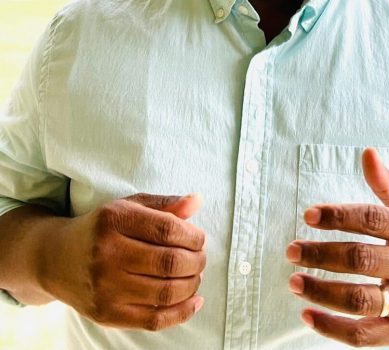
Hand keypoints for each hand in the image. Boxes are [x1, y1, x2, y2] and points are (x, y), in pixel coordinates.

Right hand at [40, 193, 205, 330]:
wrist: (55, 259)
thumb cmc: (101, 229)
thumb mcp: (127, 207)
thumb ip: (163, 205)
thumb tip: (198, 201)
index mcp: (113, 220)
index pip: (167, 229)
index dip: (193, 236)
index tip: (199, 238)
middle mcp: (107, 254)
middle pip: (169, 262)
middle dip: (196, 261)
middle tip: (201, 258)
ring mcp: (105, 288)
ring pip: (165, 292)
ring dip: (192, 285)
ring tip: (196, 275)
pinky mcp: (106, 314)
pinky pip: (154, 320)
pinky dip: (182, 312)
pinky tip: (194, 301)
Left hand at [286, 148, 388, 346]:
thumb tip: (366, 153)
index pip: (373, 219)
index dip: (338, 215)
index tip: (309, 215)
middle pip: (361, 259)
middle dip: (321, 254)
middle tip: (291, 250)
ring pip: (360, 299)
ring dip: (321, 291)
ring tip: (294, 281)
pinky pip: (365, 335)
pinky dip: (333, 328)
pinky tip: (308, 314)